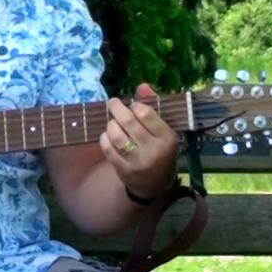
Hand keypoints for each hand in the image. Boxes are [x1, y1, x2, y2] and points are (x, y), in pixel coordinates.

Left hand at [97, 83, 178, 200]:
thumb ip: (152, 108)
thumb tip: (142, 85)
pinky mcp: (123, 169)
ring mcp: (137, 161)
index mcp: (167, 138)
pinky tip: (108, 135)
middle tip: (112, 103)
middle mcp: (154, 150)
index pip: (146, 113)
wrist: (154, 185)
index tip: (132, 105)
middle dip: (116, 108)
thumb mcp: (163, 131)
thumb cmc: (160, 151)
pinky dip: (105, 138)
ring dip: (110, 124)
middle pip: (128, 122)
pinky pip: (107, 148)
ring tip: (112, 121)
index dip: (135, 105)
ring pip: (116, 135)